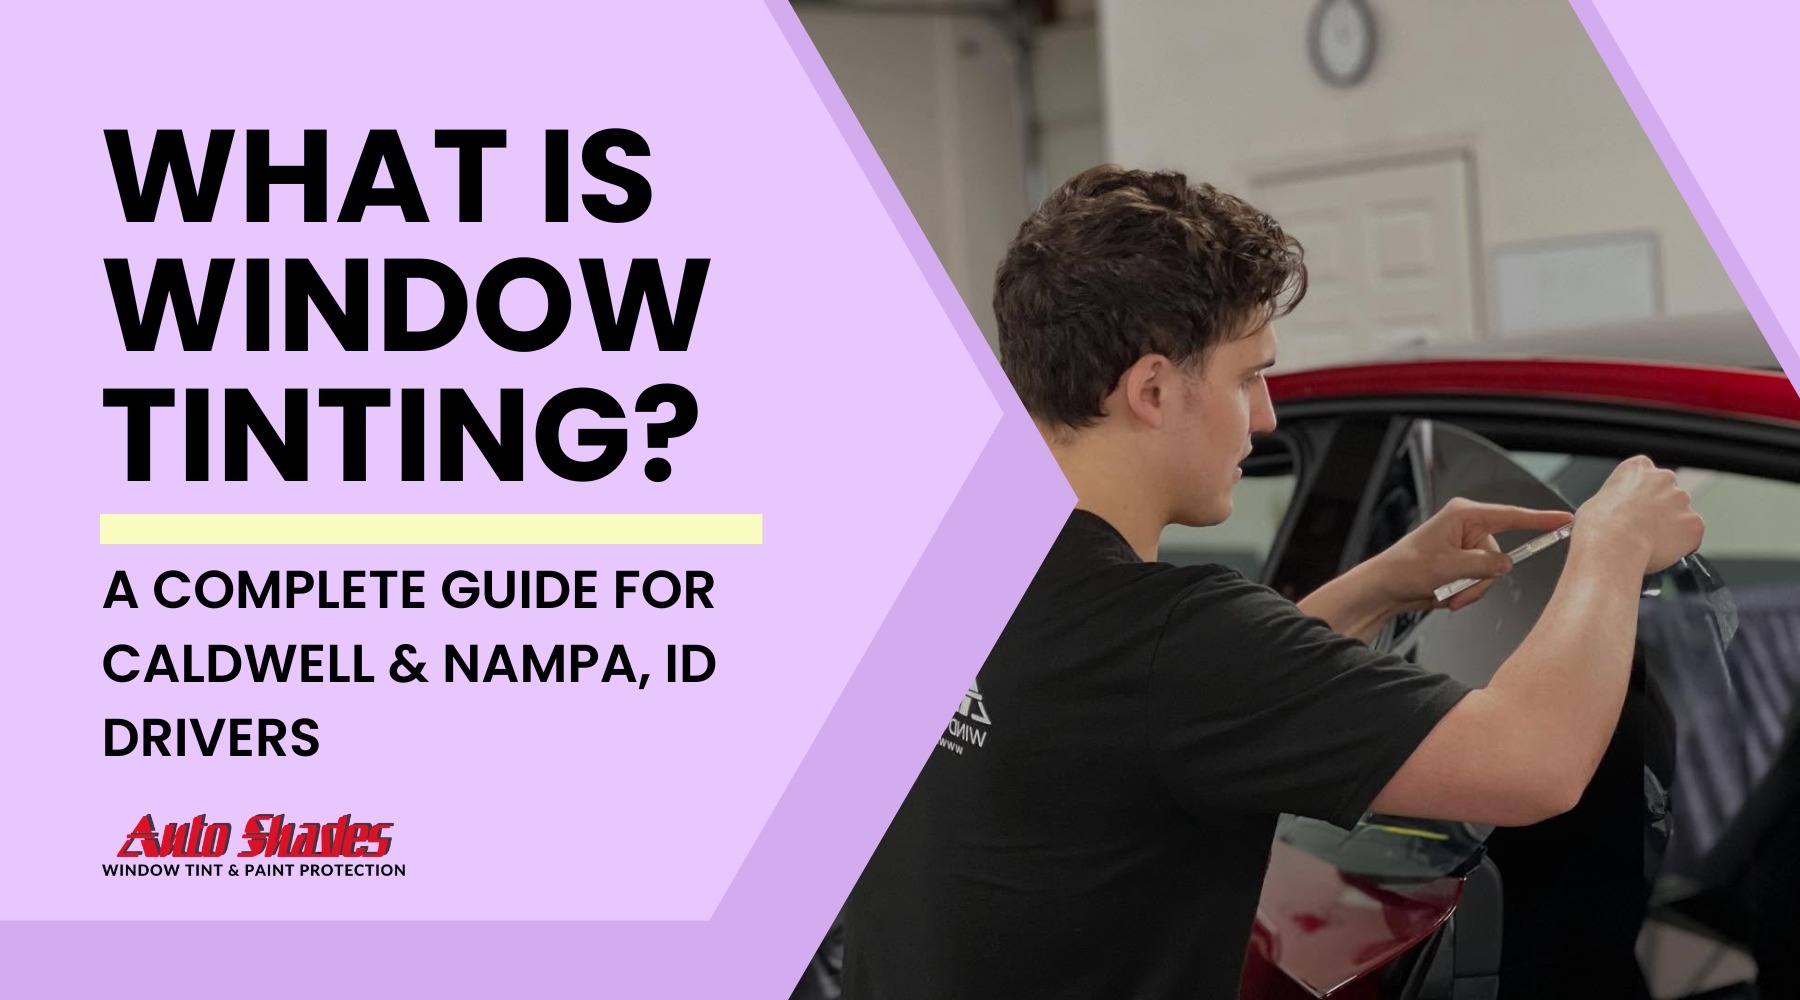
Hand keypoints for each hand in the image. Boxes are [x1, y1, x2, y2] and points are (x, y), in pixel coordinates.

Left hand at [1373, 498, 1575, 612]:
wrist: (1385, 588)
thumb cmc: (1404, 568)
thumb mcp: (1448, 567)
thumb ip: (1483, 565)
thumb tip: (1505, 564)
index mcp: (1464, 515)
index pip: (1511, 515)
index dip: (1540, 519)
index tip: (1565, 519)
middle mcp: (1468, 528)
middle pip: (1500, 556)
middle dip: (1479, 579)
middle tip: (1454, 587)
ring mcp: (1466, 548)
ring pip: (1491, 575)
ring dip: (1471, 590)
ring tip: (1447, 592)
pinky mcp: (1463, 564)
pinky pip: (1480, 583)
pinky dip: (1466, 594)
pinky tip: (1447, 594)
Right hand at [1575, 456, 1704, 572]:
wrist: (1612, 545)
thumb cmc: (1599, 525)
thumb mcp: (1597, 500)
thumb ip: (1618, 498)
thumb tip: (1619, 511)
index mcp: (1638, 467)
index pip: (1647, 476)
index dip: (1641, 496)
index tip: (1635, 509)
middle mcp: (1664, 478)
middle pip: (1668, 494)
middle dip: (1660, 511)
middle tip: (1643, 529)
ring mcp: (1682, 500)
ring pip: (1681, 515)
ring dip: (1671, 528)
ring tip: (1649, 543)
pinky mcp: (1695, 524)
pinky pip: (1691, 536)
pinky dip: (1681, 545)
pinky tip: (1661, 551)